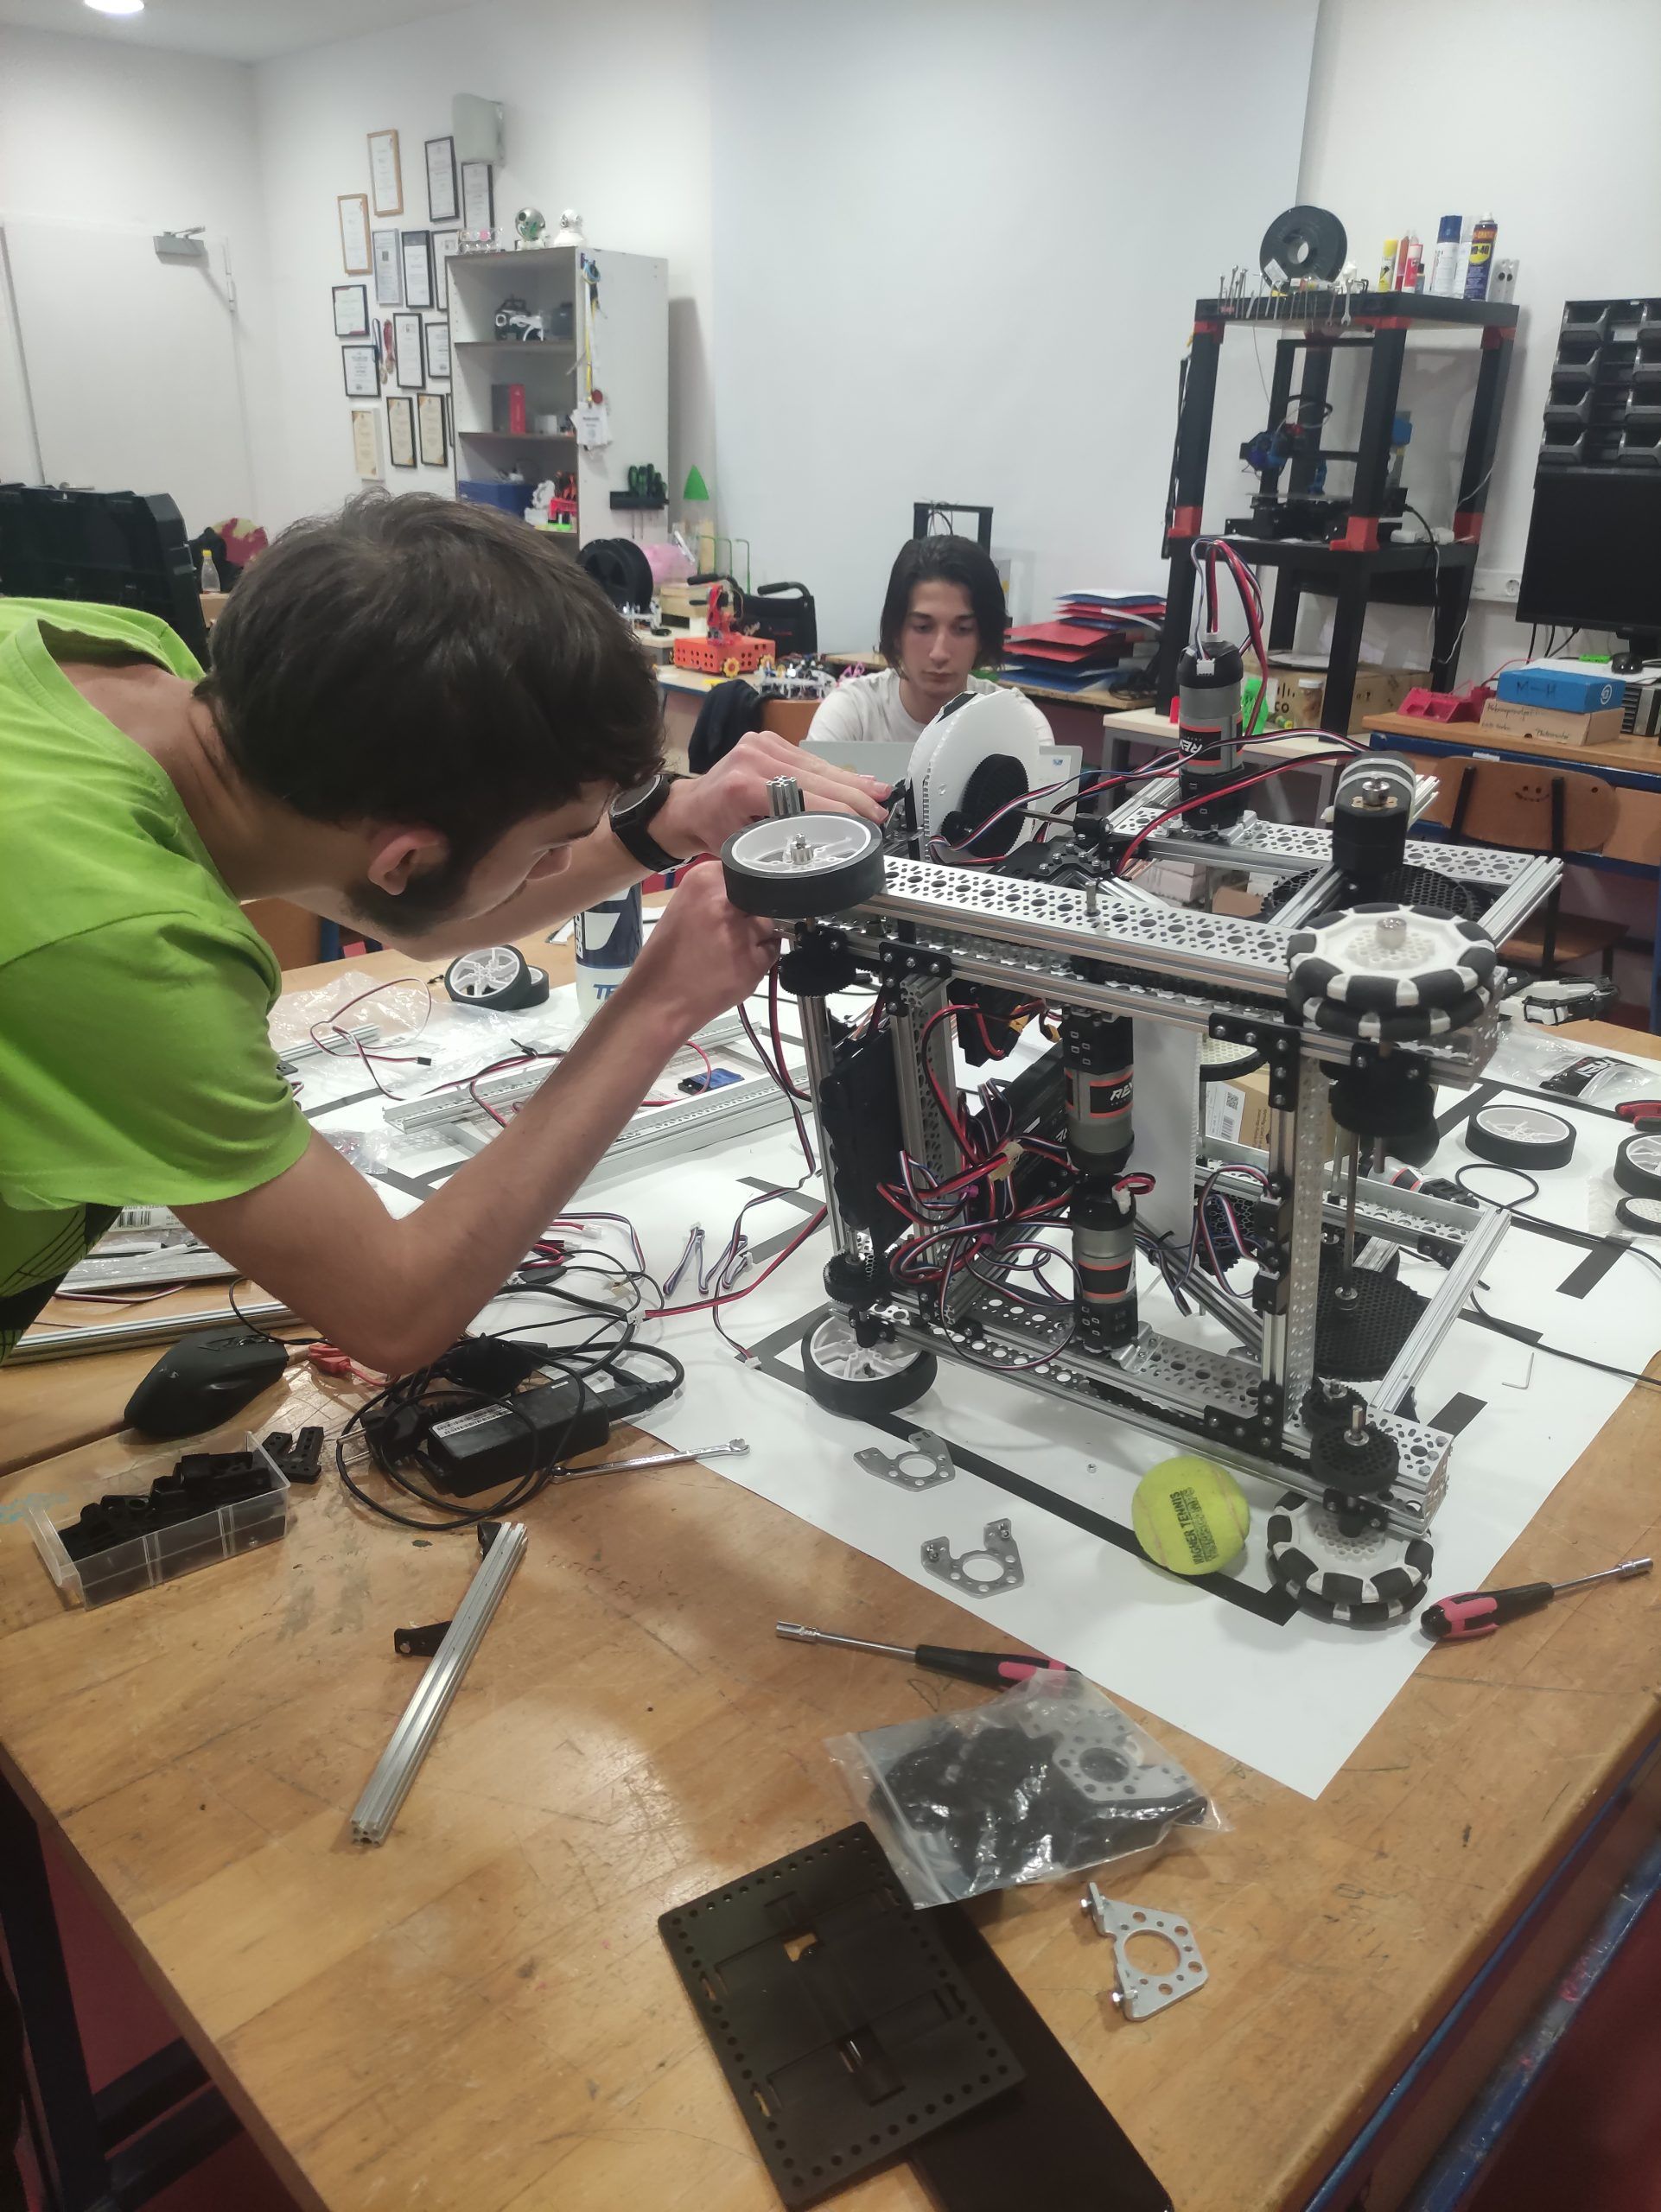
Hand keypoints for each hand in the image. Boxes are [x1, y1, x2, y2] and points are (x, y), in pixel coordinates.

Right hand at [613, 864, 778, 1041]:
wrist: (659, 1001)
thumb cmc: (666, 958)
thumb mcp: (683, 909)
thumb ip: (715, 894)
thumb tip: (747, 889)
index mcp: (702, 881)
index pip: (745, 871)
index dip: (745, 889)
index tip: (738, 902)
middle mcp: (724, 903)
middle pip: (761, 897)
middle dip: (753, 913)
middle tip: (731, 932)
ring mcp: (741, 933)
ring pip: (770, 924)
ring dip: (759, 936)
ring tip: (732, 951)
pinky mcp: (754, 962)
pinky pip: (772, 951)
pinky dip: (761, 959)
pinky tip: (736, 966)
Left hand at [654, 732, 888, 859]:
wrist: (690, 807)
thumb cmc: (714, 833)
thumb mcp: (745, 847)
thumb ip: (781, 843)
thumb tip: (824, 850)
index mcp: (743, 785)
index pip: (803, 798)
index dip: (837, 813)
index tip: (863, 827)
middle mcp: (753, 757)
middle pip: (815, 778)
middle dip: (853, 797)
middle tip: (881, 814)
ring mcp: (761, 744)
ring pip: (817, 766)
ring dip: (851, 783)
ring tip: (880, 795)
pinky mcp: (768, 740)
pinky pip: (809, 760)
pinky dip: (835, 773)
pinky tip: (858, 781)